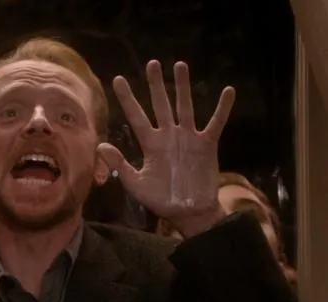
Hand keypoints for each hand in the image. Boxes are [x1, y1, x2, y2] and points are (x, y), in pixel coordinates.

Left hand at [97, 61, 235, 236]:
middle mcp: (168, 136)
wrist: (188, 212)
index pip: (136, 117)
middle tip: (151, 63)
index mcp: (150, 144)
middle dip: (155, 84)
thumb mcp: (135, 184)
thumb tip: (100, 145)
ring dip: (183, 87)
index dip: (128, 99)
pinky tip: (227, 90)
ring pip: (185, 106)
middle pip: (160, 105)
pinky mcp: (207, 144)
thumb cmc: (160, 199)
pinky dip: (222, 108)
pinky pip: (216, 122)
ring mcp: (188, 138)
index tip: (118, 79)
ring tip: (179, 65)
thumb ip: (119, 164)